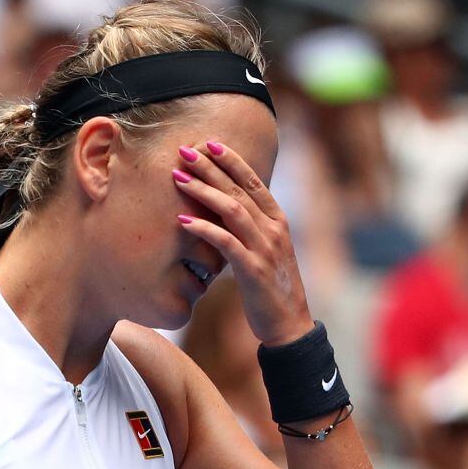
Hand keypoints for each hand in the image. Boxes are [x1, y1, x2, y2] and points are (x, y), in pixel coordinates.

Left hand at [173, 140, 314, 346]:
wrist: (289, 325)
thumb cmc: (271, 288)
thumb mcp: (264, 250)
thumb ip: (249, 228)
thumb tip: (224, 208)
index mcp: (277, 220)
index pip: (253, 180)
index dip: (231, 160)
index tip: (208, 143)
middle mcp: (273, 229)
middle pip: (239, 188)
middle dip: (210, 167)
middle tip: (185, 151)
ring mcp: (265, 249)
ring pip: (232, 209)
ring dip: (203, 191)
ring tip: (178, 178)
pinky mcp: (254, 271)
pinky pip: (226, 243)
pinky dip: (203, 229)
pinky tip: (182, 221)